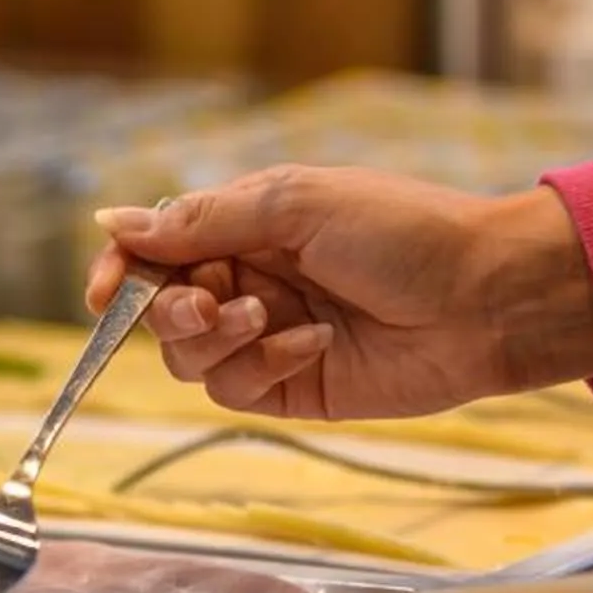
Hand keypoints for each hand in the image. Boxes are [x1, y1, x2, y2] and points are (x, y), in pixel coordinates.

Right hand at [84, 168, 592, 421]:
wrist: (488, 297)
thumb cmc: (406, 231)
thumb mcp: (296, 204)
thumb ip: (202, 219)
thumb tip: (114, 222)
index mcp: (248, 225)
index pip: (156, 250)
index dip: (121, 271)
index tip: (104, 294)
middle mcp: (251, 281)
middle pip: (162, 309)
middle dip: (172, 311)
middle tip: (212, 307)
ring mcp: (269, 336)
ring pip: (189, 358)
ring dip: (216, 341)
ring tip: (268, 320)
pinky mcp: (294, 386)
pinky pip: (238, 389)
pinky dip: (264, 365)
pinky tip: (313, 344)